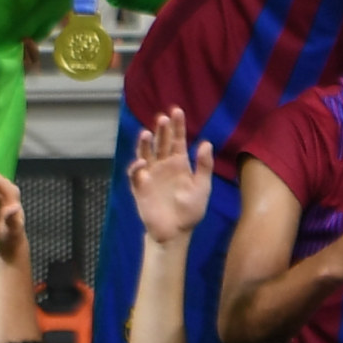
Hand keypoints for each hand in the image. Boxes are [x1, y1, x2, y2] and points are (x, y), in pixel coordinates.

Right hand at [127, 114, 214, 244]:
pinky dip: (136, 167)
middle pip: (161, 143)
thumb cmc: (190, 210)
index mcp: (179, 163)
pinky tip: (142, 162)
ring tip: (146, 133)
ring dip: (145, 144)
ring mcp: (150, 175)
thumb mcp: (202, 186)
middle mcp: (163, 165)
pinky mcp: (140, 187)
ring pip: (145, 154)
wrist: (175, 231)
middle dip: (161, 130)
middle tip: (163, 118)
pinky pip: (136, 174)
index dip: (177, 126)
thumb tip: (206, 143)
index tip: (177, 111)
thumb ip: (204, 166)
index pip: (177, 140)